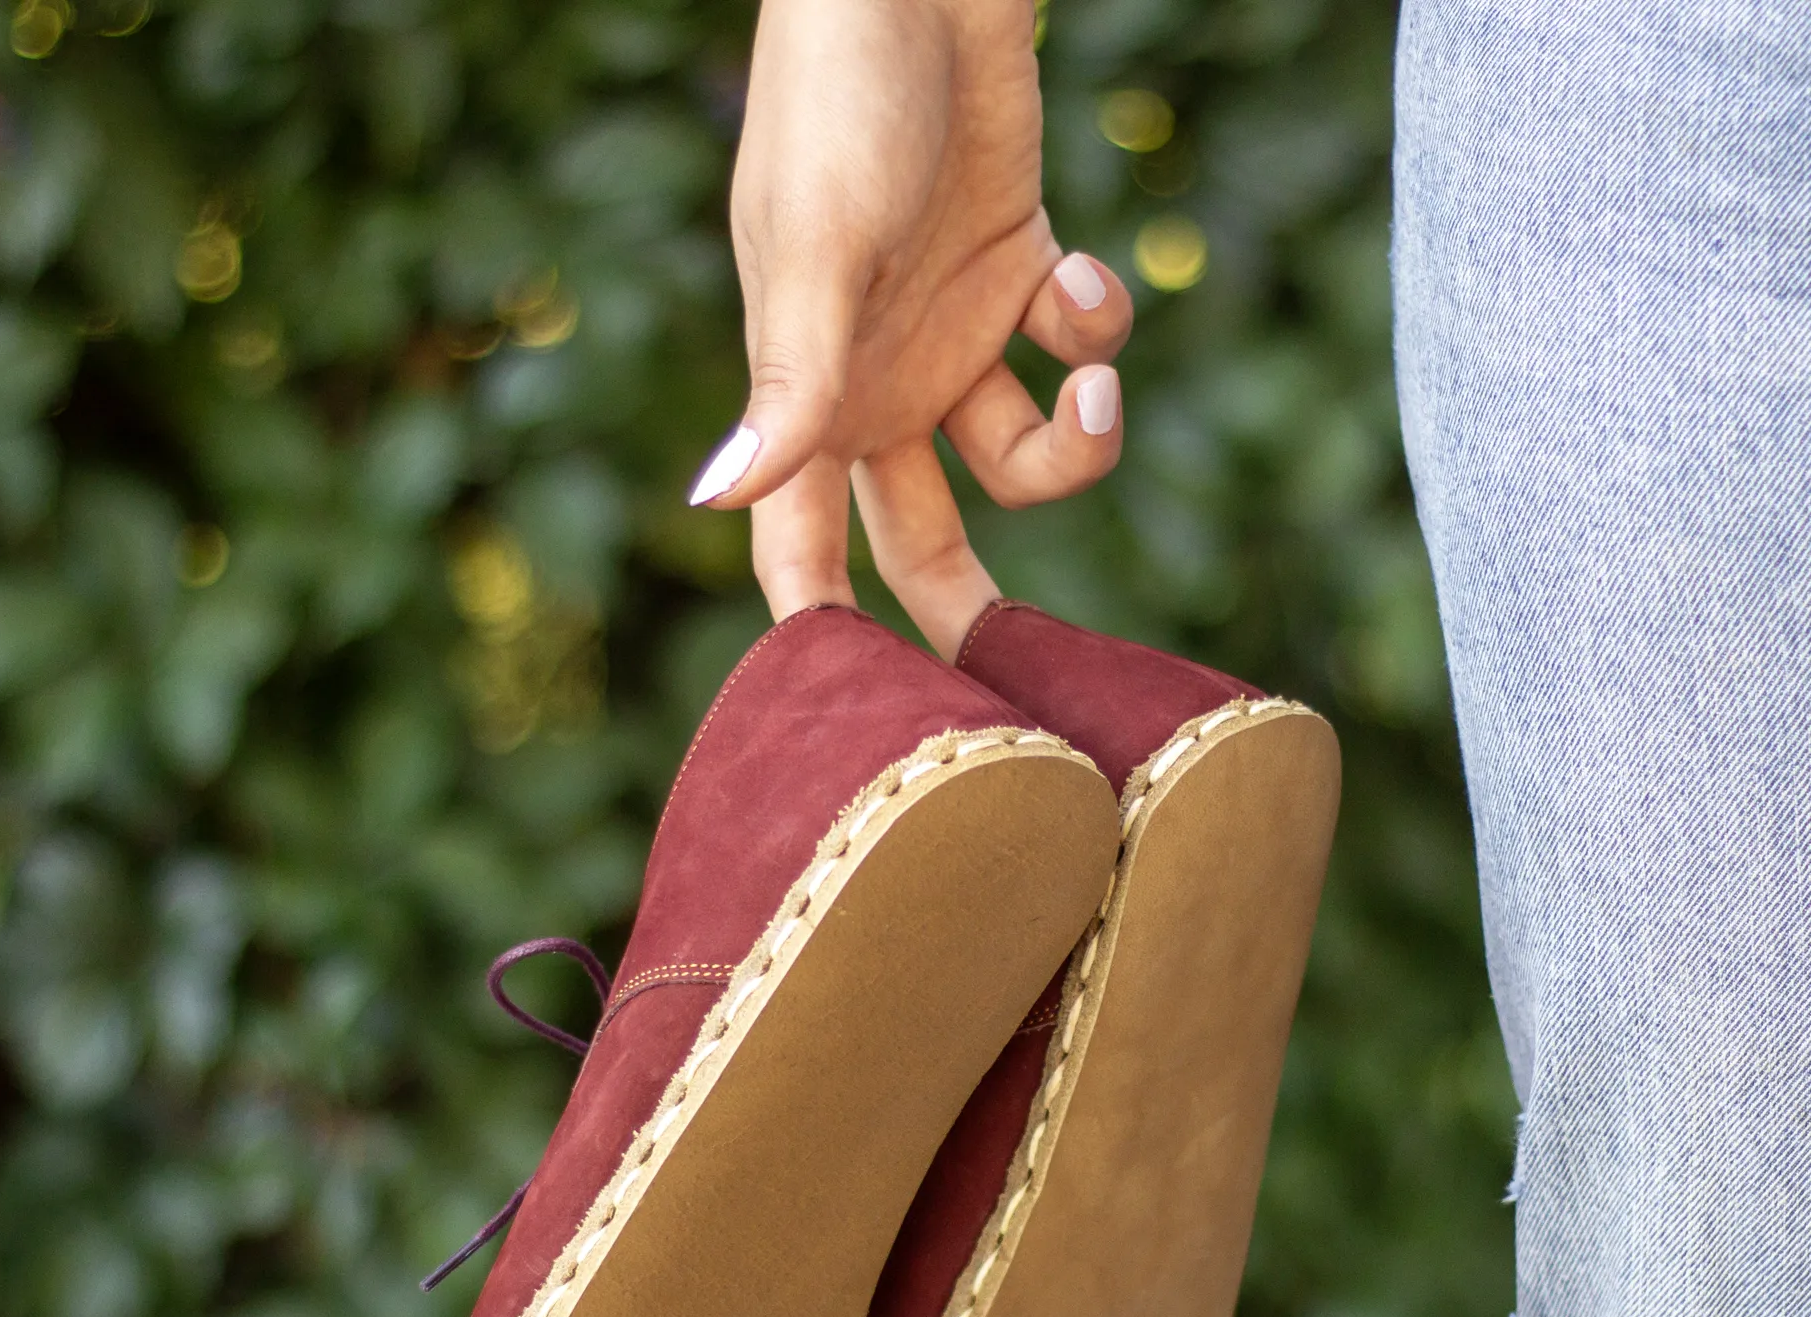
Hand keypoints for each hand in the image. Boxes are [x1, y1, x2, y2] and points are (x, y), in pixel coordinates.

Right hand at [697, 0, 1132, 656]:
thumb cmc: (842, 98)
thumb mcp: (815, 249)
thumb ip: (789, 384)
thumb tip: (718, 501)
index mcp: (814, 395)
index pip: (800, 547)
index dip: (823, 636)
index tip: (862, 724)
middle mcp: (883, 382)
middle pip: (924, 540)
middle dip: (969, 611)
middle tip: (1020, 688)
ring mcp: (955, 333)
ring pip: (1024, 456)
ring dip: (1075, 445)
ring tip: (1085, 384)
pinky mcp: (1023, 271)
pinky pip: (1073, 348)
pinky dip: (1092, 329)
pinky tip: (1073, 273)